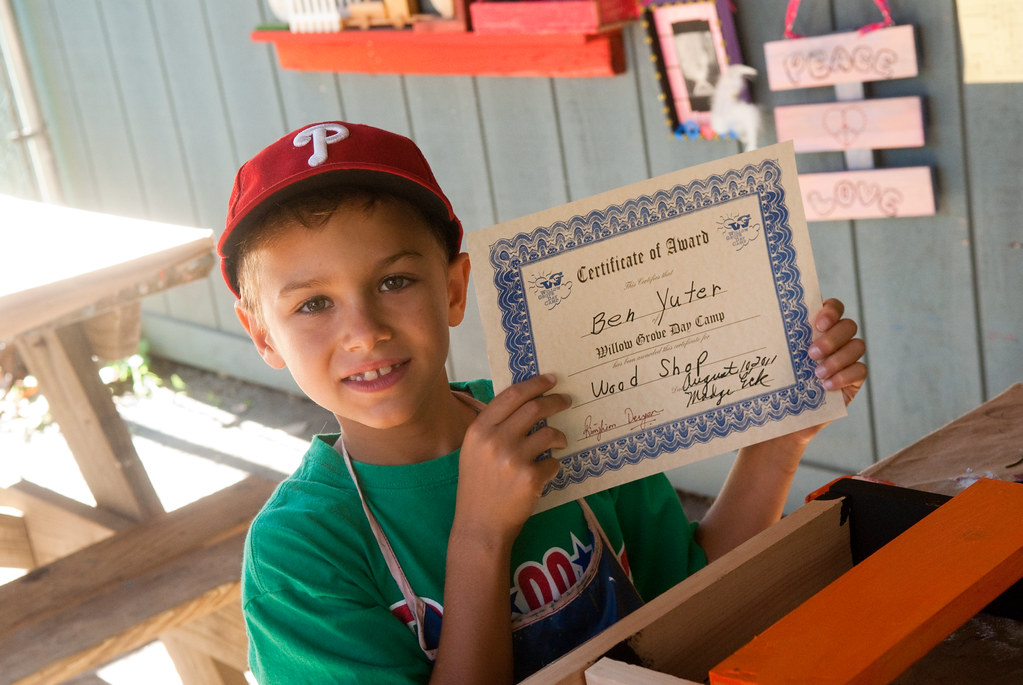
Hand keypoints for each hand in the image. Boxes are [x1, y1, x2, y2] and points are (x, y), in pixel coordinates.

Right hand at [453, 374, 570, 547]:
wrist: (480, 525)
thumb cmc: (478, 486)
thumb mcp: (475, 450)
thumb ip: (495, 426)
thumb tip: (526, 402)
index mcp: (479, 429)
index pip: (512, 395)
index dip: (535, 384)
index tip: (551, 380)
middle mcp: (495, 440)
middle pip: (535, 408)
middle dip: (555, 402)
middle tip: (566, 400)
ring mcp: (513, 459)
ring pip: (549, 434)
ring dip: (559, 436)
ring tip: (559, 442)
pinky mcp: (530, 479)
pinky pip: (553, 462)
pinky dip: (553, 465)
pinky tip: (546, 472)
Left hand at [782, 297, 866, 446]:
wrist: (783, 421)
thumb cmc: (772, 387)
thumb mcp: (768, 363)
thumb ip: (767, 341)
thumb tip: (744, 320)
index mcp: (814, 328)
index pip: (832, 307)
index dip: (830, 310)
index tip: (817, 323)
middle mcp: (833, 340)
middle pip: (848, 325)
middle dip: (832, 338)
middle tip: (810, 353)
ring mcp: (845, 359)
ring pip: (857, 345)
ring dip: (837, 358)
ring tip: (816, 373)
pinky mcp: (853, 380)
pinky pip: (860, 370)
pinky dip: (844, 376)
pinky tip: (826, 386)